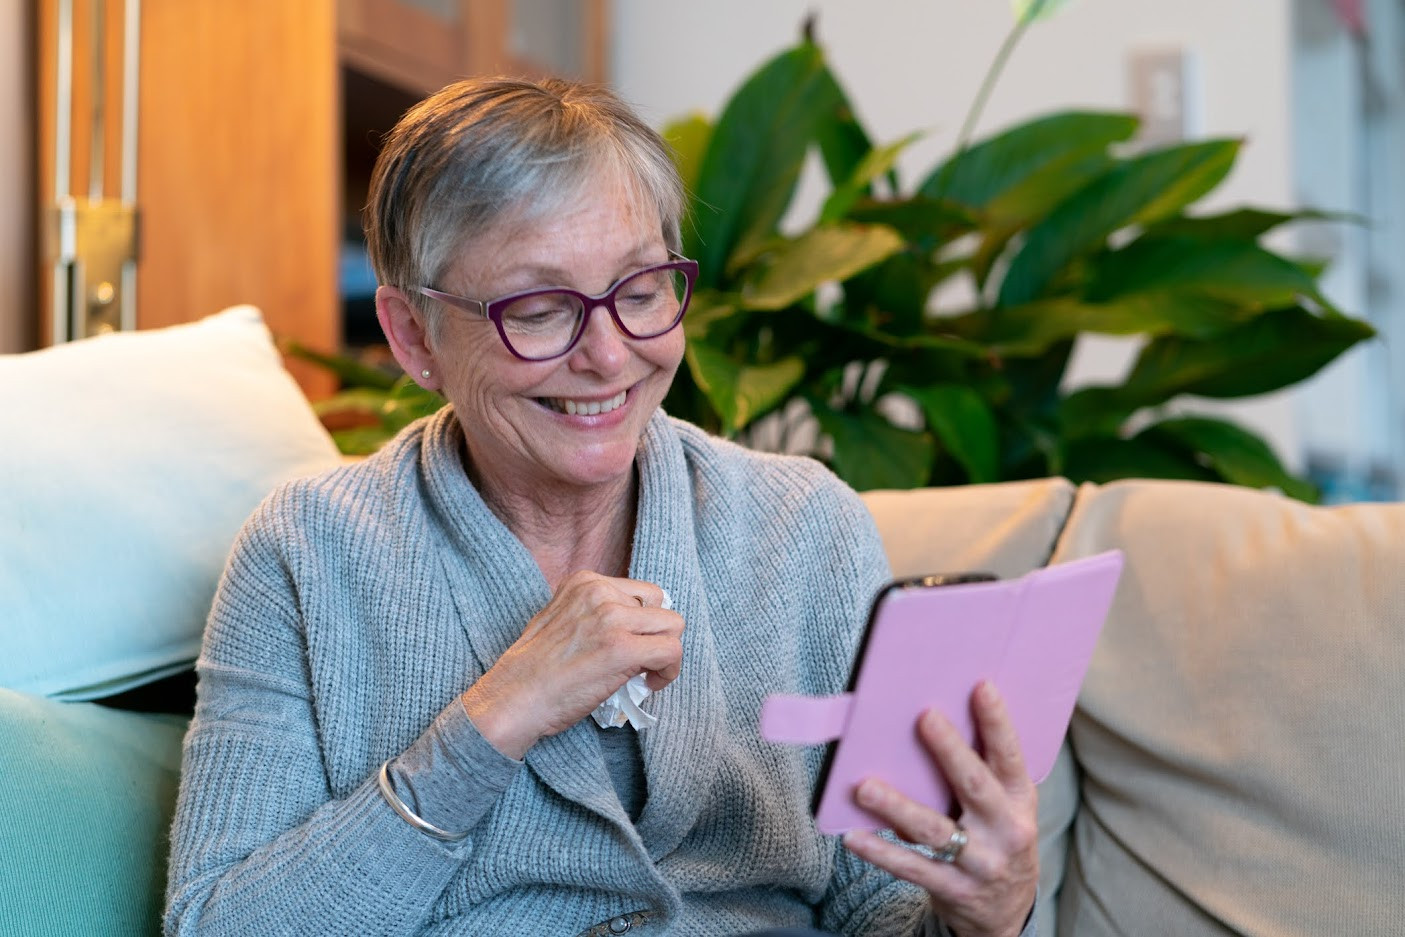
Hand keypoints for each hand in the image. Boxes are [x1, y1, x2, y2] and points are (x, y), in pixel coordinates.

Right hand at [459, 571, 682, 758]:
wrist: (513, 698)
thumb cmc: (534, 670)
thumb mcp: (560, 620)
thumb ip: (594, 614)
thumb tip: (633, 627)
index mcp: (584, 581)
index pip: (641, 593)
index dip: (643, 624)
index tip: (632, 646)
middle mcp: (599, 591)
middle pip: (661, 606)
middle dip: (656, 637)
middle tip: (640, 663)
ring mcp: (611, 617)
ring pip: (673, 626)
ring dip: (665, 653)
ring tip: (646, 674)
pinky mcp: (622, 647)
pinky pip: (671, 651)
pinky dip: (669, 671)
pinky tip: (649, 684)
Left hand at [841, 681, 1038, 936]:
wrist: (1007, 910)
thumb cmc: (996, 835)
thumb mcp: (1005, 805)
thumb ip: (980, 770)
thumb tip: (932, 720)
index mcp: (1019, 800)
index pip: (1010, 756)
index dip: (998, 723)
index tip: (981, 687)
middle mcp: (1006, 831)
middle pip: (974, 786)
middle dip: (949, 751)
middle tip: (923, 717)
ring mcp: (981, 863)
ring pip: (934, 830)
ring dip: (897, 807)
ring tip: (864, 787)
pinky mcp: (954, 890)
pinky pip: (913, 868)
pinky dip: (881, 852)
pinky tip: (854, 837)